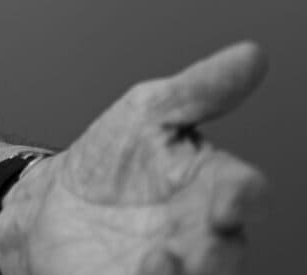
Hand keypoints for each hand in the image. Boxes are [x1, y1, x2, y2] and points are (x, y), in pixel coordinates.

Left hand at [1, 41, 269, 274]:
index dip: (245, 196)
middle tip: (191, 241)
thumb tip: (253, 54)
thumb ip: (200, 90)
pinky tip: (124, 274)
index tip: (233, 197)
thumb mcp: (150, 112)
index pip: (245, 194)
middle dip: (214, 252)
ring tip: (156, 260)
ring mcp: (170, 272)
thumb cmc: (115, 159)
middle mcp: (202, 240)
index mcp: (215, 192)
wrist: (53, 202)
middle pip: (226, 253)